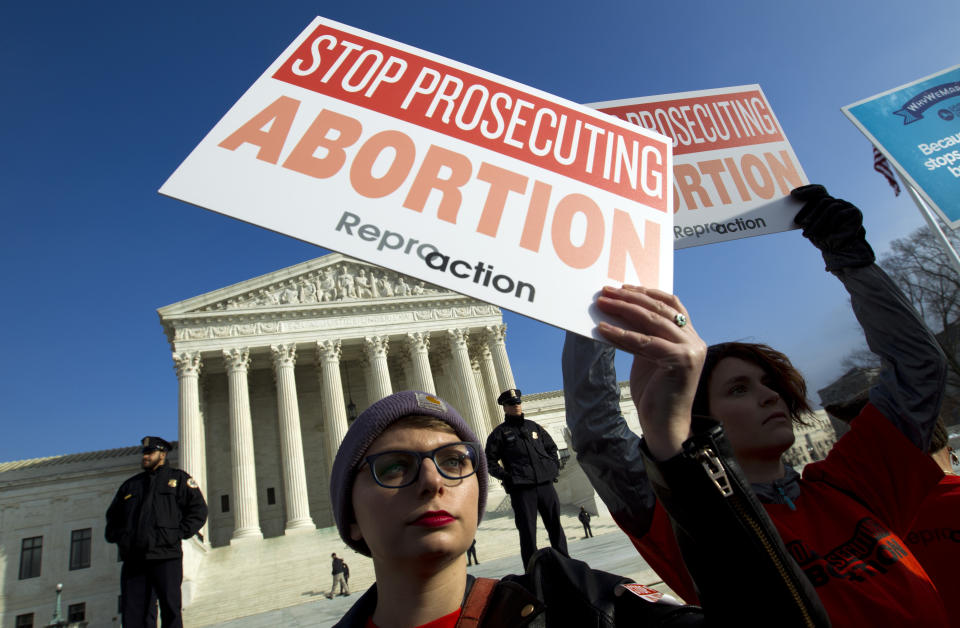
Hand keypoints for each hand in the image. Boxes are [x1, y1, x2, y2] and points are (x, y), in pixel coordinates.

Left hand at [595, 285, 705, 459]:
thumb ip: (643, 337)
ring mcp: (691, 350)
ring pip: (652, 321)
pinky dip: (622, 334)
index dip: (648, 293)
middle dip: (630, 297)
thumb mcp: (648, 358)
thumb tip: (619, 316)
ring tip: (602, 303)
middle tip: (606, 290)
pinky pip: (645, 342)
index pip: (671, 305)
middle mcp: (694, 341)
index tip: (624, 286)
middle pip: (660, 309)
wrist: (665, 426)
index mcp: (690, 337)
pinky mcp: (681, 361)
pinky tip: (603, 329)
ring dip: (624, 309)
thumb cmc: (655, 394)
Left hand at [792, 184, 874, 269]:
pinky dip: (829, 225)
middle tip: (800, 223)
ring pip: (830, 206)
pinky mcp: (855, 212)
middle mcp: (837, 202)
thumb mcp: (811, 227)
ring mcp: (847, 206)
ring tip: (808, 234)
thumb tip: (795, 213)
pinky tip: (822, 234)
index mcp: (826, 202)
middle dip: (809, 211)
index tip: (793, 194)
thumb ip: (806, 218)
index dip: (806, 190)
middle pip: (822, 199)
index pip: (817, 190)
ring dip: (817, 222)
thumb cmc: (823, 239)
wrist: (840, 251)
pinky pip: (839, 214)